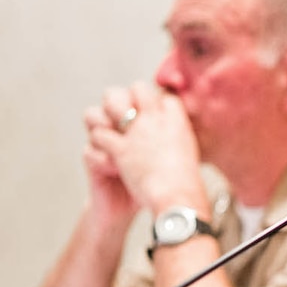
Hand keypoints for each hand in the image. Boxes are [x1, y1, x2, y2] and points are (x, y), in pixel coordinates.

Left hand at [87, 82, 204, 212]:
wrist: (178, 198)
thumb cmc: (186, 181)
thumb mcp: (188, 149)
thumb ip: (177, 134)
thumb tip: (172, 128)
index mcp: (177, 118)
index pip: (162, 94)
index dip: (153, 101)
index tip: (148, 112)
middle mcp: (156, 117)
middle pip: (138, 87)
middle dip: (128, 97)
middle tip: (122, 114)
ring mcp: (137, 131)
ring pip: (111, 101)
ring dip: (107, 112)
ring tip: (107, 127)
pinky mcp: (120, 148)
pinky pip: (100, 133)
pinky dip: (98, 141)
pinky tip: (103, 151)